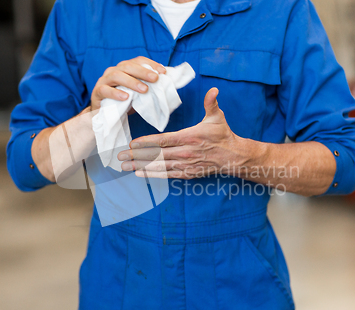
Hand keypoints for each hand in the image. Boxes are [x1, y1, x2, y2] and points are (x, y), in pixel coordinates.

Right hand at [90, 56, 165, 110]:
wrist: (105, 115)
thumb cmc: (124, 102)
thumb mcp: (138, 94)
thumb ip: (149, 87)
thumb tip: (167, 84)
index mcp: (124, 69)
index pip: (137, 60)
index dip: (151, 64)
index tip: (163, 72)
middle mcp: (114, 71)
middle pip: (127, 66)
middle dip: (143, 71)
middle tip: (155, 79)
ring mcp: (104, 80)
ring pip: (116, 75)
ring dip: (132, 81)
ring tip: (144, 90)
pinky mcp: (97, 92)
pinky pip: (105, 90)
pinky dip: (115, 93)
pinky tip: (125, 97)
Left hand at [118, 88, 249, 178]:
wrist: (233, 157)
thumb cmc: (223, 135)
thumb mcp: (217, 117)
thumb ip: (211, 103)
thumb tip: (213, 90)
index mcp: (190, 137)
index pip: (164, 140)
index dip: (147, 143)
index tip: (132, 144)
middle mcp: (186, 153)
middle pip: (157, 155)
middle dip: (137, 156)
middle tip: (120, 157)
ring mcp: (186, 165)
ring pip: (160, 166)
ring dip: (141, 166)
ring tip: (125, 167)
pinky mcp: (188, 173)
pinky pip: (167, 175)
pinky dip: (153, 175)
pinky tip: (140, 173)